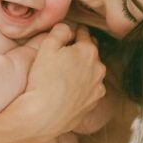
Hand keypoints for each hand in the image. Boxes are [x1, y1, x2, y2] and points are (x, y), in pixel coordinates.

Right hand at [14, 25, 106, 141]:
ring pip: (92, 72)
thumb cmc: (43, 80)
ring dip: (82, 70)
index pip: (84, 34)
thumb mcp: (46, 47)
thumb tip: (66, 27)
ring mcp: (98, 87)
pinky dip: (82, 87)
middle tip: (63, 55)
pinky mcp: (94, 103)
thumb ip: (58, 32)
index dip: (74, 32)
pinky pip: (90, 89)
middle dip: (80, 51)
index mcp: (88, 51)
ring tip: (64, 75)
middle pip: (90, 53)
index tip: (68, 34)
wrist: (44, 115)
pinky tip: (68, 90)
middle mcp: (99, 68)